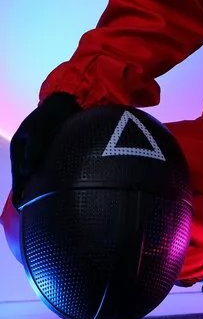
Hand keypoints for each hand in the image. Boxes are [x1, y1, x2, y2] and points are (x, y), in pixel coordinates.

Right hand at [9, 91, 81, 210]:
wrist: (65, 103)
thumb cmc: (50, 114)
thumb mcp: (39, 128)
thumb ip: (35, 147)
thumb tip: (28, 170)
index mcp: (19, 151)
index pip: (19, 177)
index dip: (21, 194)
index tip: (23, 208)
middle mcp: (29, 156)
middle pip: (29, 181)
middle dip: (32, 197)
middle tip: (35, 215)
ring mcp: (43, 157)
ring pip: (42, 178)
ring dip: (45, 191)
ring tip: (51, 209)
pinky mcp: (56, 156)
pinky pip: (55, 173)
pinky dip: (58, 182)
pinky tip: (67, 193)